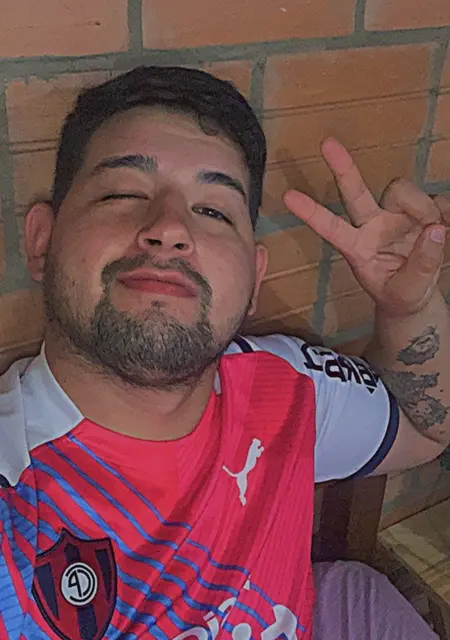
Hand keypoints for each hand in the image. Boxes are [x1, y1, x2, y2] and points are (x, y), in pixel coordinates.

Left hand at [283, 138, 447, 316]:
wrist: (416, 298)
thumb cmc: (401, 296)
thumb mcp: (408, 291)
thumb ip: (422, 264)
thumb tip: (434, 230)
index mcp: (357, 247)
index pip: (330, 228)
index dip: (311, 212)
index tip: (288, 197)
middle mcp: (371, 225)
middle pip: (354, 191)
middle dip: (342, 167)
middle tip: (326, 143)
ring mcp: (394, 215)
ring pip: (402, 191)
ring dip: (422, 208)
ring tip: (433, 232)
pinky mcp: (419, 210)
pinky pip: (433, 199)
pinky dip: (443, 211)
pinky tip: (444, 226)